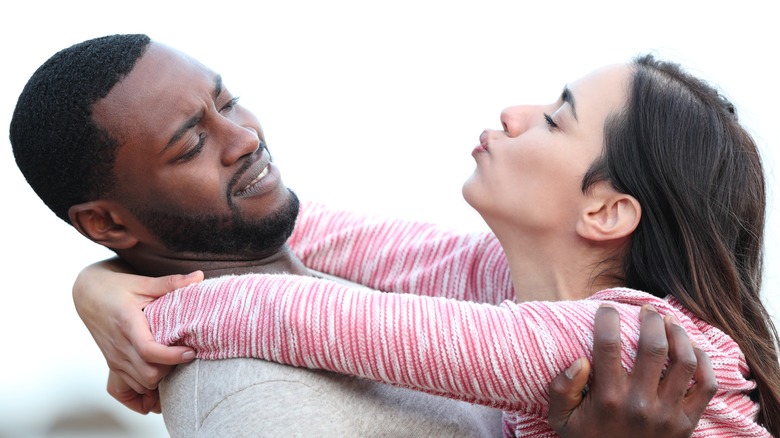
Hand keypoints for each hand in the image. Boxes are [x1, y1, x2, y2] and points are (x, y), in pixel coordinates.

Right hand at [72, 258, 202, 412]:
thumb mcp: (143, 283)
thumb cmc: (116, 288)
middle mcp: (119, 346)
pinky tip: (160, 373)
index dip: (172, 356)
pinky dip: (147, 388)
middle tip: (185, 355)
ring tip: (175, 363)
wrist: (88, 296)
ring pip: (141, 384)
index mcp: (128, 324)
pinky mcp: (112, 365)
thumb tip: (199, 276)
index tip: (191, 351)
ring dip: (161, 380)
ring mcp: (114, 359)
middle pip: (148, 374)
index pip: (148, 350)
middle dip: (171, 369)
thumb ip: (171, 283)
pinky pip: (129, 388)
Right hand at [547, 305, 717, 436]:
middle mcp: (639, 403)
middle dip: (650, 319)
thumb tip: (580, 360)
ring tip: (670, 322)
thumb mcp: (561, 420)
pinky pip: (705, 385)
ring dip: (678, 334)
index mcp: (607, 398)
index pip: (607, 344)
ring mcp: (667, 414)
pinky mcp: (687, 423)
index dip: (608, 318)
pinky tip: (691, 348)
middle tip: (646, 310)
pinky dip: (703, 362)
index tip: (607, 309)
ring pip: (683, 361)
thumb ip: (561, 389)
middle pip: (652, 346)